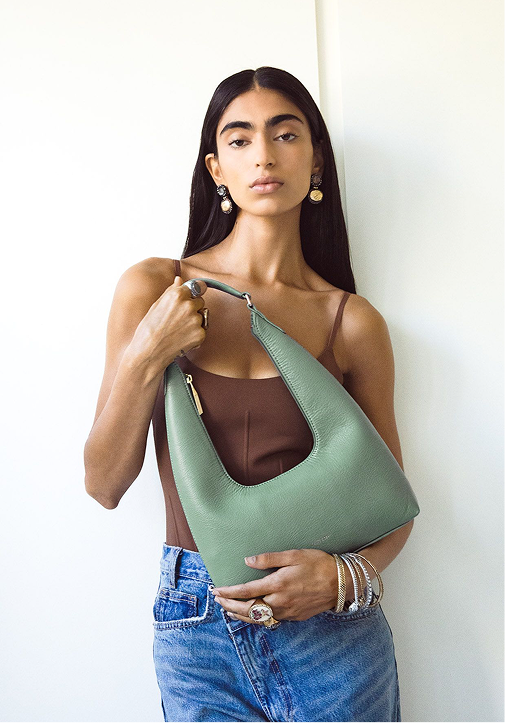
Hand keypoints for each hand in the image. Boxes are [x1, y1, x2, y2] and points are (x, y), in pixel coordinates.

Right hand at [127, 274, 207, 368]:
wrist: (148, 352)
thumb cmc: (148, 328)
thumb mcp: (156, 305)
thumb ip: (171, 291)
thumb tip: (179, 279)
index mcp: (177, 294)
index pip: (196, 288)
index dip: (191, 295)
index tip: (188, 300)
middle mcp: (189, 305)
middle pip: (200, 302)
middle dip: (193, 309)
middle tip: (178, 320)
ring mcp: (196, 320)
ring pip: (202, 317)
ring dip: (194, 322)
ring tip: (178, 330)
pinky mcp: (200, 334)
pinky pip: (202, 330)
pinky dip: (195, 335)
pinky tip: (182, 338)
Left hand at [211, 548, 352, 623]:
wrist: (341, 582)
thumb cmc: (318, 564)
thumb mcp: (293, 555)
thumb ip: (269, 559)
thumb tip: (247, 560)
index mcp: (277, 585)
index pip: (246, 592)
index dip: (229, 592)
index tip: (217, 590)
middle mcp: (280, 602)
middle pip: (248, 609)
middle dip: (230, 606)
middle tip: (218, 601)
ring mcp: (288, 612)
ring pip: (259, 619)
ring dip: (241, 615)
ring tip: (229, 610)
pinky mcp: (295, 617)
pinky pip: (271, 620)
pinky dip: (258, 619)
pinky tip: (253, 614)